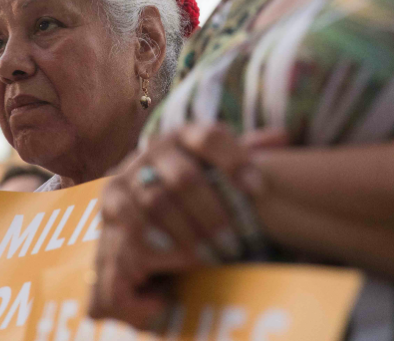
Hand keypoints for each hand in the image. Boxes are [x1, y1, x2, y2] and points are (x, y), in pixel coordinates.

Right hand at [87, 124, 284, 329]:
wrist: (145, 200)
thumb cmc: (195, 187)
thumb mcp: (218, 168)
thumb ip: (245, 153)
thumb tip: (282, 137)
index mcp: (186, 134)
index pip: (210, 136)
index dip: (234, 161)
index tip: (258, 192)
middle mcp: (155, 147)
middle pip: (185, 177)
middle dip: (212, 214)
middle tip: (235, 245)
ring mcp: (130, 171)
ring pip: (158, 201)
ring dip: (186, 233)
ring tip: (210, 258)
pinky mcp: (111, 198)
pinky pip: (129, 218)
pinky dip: (152, 239)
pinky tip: (176, 258)